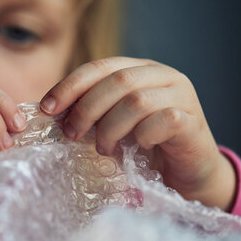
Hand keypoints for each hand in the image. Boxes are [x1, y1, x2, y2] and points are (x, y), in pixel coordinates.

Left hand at [40, 57, 236, 210]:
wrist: (187, 173)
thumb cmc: (145, 147)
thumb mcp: (113, 122)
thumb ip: (91, 110)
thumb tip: (52, 110)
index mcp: (140, 68)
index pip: (100, 66)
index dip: (70, 85)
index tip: (48, 108)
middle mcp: (163, 75)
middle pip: (117, 81)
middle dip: (87, 108)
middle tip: (72, 133)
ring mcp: (182, 95)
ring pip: (137, 101)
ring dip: (111, 127)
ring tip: (103, 147)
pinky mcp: (193, 121)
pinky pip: (163, 120)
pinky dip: (142, 135)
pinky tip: (138, 147)